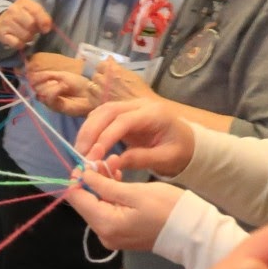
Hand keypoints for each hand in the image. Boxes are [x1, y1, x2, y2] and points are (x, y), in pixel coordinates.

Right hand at [0, 0, 52, 49]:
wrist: (2, 19)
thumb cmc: (22, 15)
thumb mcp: (32, 11)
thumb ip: (43, 17)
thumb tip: (46, 28)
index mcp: (23, 2)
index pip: (36, 11)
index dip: (44, 21)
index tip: (46, 29)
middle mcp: (12, 10)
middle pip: (31, 25)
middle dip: (34, 30)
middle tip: (31, 30)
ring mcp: (6, 22)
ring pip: (25, 36)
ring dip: (28, 38)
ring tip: (24, 34)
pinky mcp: (1, 34)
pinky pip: (17, 43)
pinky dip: (20, 44)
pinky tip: (18, 40)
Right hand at [30, 68, 99, 115]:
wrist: (91, 92)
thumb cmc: (79, 83)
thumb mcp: (62, 75)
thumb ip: (48, 75)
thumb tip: (34, 76)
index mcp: (49, 88)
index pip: (36, 84)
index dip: (36, 79)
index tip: (37, 76)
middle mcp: (48, 96)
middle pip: (37, 89)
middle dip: (45, 83)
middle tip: (58, 81)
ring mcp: (52, 102)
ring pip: (42, 94)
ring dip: (51, 87)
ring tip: (64, 85)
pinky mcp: (57, 108)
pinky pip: (49, 99)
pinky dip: (54, 91)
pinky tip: (63, 88)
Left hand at [62, 167, 183, 250]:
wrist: (192, 232)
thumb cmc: (167, 208)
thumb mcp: (135, 192)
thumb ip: (104, 185)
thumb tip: (82, 175)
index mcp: (105, 224)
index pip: (76, 198)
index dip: (78, 177)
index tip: (88, 158)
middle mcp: (103, 234)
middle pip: (85, 201)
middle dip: (91, 177)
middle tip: (103, 155)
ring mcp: (111, 235)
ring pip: (96, 204)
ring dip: (101, 183)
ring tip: (114, 162)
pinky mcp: (120, 233)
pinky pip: (107, 211)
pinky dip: (110, 194)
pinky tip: (117, 177)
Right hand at [74, 97, 195, 175]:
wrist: (187, 142)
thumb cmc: (180, 151)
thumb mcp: (166, 159)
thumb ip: (141, 159)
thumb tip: (112, 163)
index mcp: (154, 114)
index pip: (123, 121)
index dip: (106, 137)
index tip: (94, 156)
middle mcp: (140, 105)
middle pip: (107, 111)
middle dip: (90, 132)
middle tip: (81, 155)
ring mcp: (130, 107)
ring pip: (101, 111)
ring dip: (87, 131)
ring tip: (80, 152)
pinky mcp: (122, 114)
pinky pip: (101, 116)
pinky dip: (90, 130)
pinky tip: (86, 146)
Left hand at [93, 58, 154, 103]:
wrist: (142, 111)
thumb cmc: (141, 92)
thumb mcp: (132, 75)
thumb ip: (118, 68)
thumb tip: (109, 59)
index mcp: (113, 70)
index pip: (100, 64)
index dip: (103, 68)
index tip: (107, 72)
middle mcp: (103, 79)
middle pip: (95, 75)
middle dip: (99, 78)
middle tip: (106, 83)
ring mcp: (98, 92)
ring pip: (90, 86)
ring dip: (94, 87)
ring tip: (102, 91)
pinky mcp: (96, 104)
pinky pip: (89, 97)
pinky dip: (93, 96)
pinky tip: (100, 99)